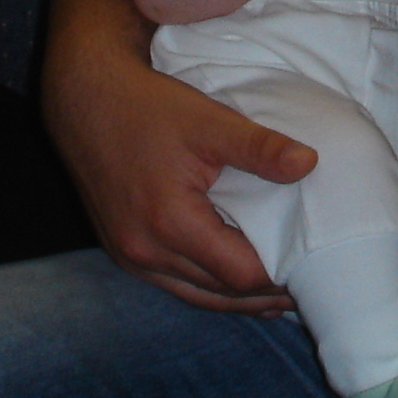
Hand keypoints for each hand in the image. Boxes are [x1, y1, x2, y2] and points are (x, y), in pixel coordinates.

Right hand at [41, 34, 316, 313]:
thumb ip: (259, 147)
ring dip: (236, 299)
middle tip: (307, 288)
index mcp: (169, 223)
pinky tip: (231, 283)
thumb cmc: (146, 106)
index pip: (239, 273)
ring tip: (278, 297)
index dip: (279, 275)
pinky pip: (172, 283)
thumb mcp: (209, 121)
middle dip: (263, 294)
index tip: (313, 266)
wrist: (84, 98)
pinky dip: (206, 286)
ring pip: (196, 295)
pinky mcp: (120, 250)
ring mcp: (128, 256)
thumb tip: (309, 165)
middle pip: (220, 293)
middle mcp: (144, 251)